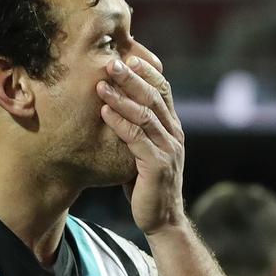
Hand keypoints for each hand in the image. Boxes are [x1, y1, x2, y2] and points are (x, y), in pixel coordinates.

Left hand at [96, 45, 185, 235]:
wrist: (161, 220)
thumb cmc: (147, 186)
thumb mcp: (144, 153)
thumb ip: (138, 132)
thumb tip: (115, 109)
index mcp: (173, 128)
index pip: (163, 90)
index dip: (147, 72)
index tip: (127, 56)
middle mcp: (174, 135)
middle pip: (154, 96)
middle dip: (132, 77)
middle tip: (111, 61)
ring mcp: (168, 150)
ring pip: (146, 114)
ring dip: (122, 97)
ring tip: (102, 83)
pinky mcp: (157, 166)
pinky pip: (137, 138)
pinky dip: (120, 123)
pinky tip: (104, 112)